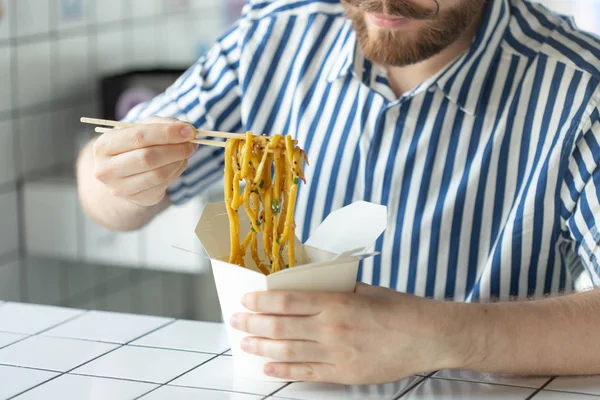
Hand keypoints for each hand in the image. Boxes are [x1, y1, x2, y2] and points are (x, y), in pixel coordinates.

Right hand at [92, 116, 196, 206]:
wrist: (123, 171)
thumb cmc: (134, 144)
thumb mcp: (143, 128)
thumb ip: (162, 124)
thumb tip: (186, 129)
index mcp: (103, 146)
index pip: (139, 137)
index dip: (167, 133)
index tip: (189, 131)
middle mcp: (106, 170)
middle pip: (148, 158)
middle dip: (175, 149)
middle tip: (192, 143)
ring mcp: (120, 188)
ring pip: (158, 175)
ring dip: (179, 161)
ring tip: (186, 152)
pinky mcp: (137, 199)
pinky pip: (163, 186)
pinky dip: (177, 172)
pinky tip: (178, 163)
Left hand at [230, 283, 463, 383]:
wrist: (427, 337)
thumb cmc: (398, 310)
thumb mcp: (365, 290)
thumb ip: (335, 291)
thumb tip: (311, 288)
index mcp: (336, 303)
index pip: (287, 301)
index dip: (262, 301)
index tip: (246, 300)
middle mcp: (331, 329)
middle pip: (280, 327)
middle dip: (253, 324)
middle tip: (236, 321)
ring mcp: (335, 354)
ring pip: (287, 351)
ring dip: (261, 347)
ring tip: (244, 343)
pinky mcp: (343, 374)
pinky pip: (306, 373)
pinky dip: (283, 371)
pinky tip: (268, 368)